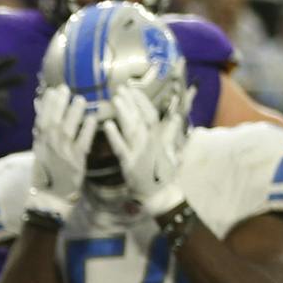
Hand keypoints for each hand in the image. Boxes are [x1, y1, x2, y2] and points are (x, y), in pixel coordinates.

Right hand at [28, 88, 97, 222]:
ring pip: (68, 128)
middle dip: (60, 103)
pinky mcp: (77, 160)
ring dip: (74, 113)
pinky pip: (83, 142)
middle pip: (55, 120)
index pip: (42, 118)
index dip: (48, 103)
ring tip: (81, 99)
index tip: (54, 90)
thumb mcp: (40, 149)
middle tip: (67, 89)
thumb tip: (40, 109)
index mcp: (40, 141)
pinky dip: (87, 130)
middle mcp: (50, 145)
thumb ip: (42, 129)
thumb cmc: (47, 171)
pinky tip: (93, 119)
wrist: (52, 195)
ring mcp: (63, 152)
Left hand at [99, 86, 187, 217]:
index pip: (151, 114)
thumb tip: (175, 117)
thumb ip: (170, 133)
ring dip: (123, 112)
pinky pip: (121, 147)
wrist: (160, 194)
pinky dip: (114, 135)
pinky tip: (107, 124)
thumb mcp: (170, 150)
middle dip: (131, 102)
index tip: (132, 88)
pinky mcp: (130, 164)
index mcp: (159, 137)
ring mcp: (140, 152)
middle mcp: (151, 142)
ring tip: (114, 99)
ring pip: (131, 128)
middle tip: (120, 88)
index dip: (141, 100)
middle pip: (140, 117)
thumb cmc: (164, 173)